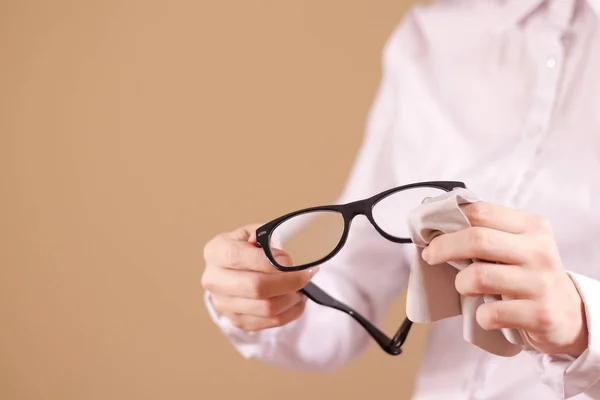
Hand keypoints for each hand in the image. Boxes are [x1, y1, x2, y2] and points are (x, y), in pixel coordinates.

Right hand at [201, 224, 317, 330]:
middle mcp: (214, 280)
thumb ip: (267, 236)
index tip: (290, 260)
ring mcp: (223, 303)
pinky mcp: (236, 320)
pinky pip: (269, 322)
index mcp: (216, 251)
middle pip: (256, 287)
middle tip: (306, 275)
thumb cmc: (247, 247)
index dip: (269, 261)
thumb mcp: (255, 232)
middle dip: (288, 282)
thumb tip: (280, 253)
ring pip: (266, 308)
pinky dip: (290, 312)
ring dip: (292, 298)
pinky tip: (297, 300)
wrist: (233, 269)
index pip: (241, 257)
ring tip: (303, 287)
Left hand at [421, 202, 587, 356]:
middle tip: (431, 257)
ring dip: (461, 284)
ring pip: (478, 276)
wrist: (569, 314)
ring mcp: (540, 283)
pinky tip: (488, 314)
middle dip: (444, 248)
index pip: (481, 212)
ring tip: (467, 288)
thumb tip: (438, 224)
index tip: (430, 235)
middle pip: (477, 239)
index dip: (447, 222)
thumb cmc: (529, 275)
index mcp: (531, 226)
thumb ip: (487, 231)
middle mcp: (538, 251)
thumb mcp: (518, 244)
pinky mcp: (540, 314)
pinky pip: (491, 313)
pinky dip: (480, 316)